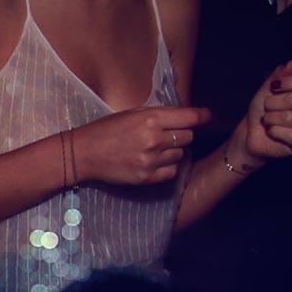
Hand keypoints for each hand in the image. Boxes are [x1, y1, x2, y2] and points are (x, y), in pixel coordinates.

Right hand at [67, 105, 213, 186]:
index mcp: (150, 119)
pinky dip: (166, 166)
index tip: (208, 116)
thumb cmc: (106, 130)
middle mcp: (154, 140)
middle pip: (188, 136)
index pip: (189, 117)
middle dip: (181, 134)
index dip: (202, 116)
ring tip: (153, 148)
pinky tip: (152, 161)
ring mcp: (151, 160)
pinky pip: (171, 171)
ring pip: (180, 154)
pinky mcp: (147, 177)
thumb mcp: (132, 114)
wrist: (84, 154)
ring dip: (172, 151)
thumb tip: (184, 116)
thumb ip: (158, 115)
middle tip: (166, 134)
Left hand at [232, 59, 291, 167]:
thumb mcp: (267, 89)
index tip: (274, 86)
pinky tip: (272, 131)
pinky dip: (275, 131)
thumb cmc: (263, 110)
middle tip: (268, 108)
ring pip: (291, 117)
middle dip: (274, 103)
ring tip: (269, 121)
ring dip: (272, 118)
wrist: (252, 133)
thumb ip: (280, 76)